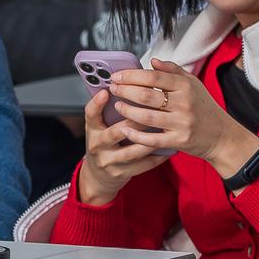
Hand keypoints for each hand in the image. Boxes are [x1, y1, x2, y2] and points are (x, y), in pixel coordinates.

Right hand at [75, 87, 168, 205]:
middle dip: (134, 121)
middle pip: (115, 132)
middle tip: (151, 109)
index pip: (90, 114)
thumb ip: (109, 108)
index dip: (97, 103)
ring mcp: (109, 161)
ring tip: (163, 129)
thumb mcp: (100, 125)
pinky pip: (141, 166)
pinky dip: (156, 157)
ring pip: (131, 151)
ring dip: (149, 140)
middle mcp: (97, 145)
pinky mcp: (120, 173)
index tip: (105, 92)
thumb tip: (126, 84)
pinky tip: (168, 150)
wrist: (98, 174)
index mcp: (92, 129)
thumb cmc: (104, 142)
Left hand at [108, 59, 258, 179]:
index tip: (117, 76)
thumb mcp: (193, 84)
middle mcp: (184, 103)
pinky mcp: (179, 141)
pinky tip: (124, 129)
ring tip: (117, 105)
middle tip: (112, 88)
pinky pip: (152, 139)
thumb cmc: (204, 108)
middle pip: (146, 95)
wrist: (221, 136)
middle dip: (125, 91)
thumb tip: (152, 61)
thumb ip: (173, 71)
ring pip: (146, 117)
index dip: (131, 75)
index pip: (153, 76)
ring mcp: (181, 123)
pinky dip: (136, 135)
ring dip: (127, 111)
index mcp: (186, 86)